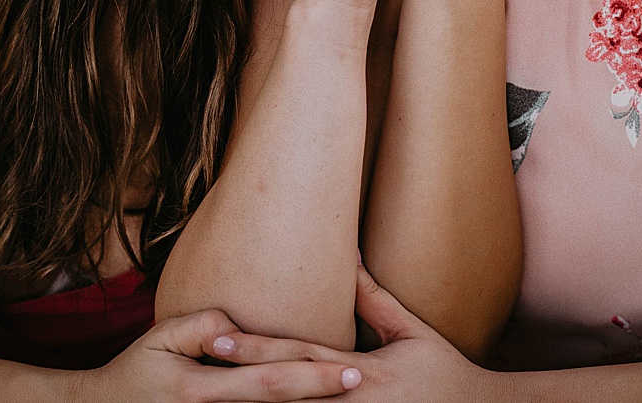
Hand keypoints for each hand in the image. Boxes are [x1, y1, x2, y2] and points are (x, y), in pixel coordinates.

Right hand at [70, 309, 362, 402]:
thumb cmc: (136, 373)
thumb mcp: (161, 338)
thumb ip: (203, 326)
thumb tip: (240, 324)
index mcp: (202, 392)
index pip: (270, 384)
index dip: (314, 378)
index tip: (355, 371)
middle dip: (326, 397)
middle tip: (367, 384)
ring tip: (351, 400)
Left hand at [208, 264, 498, 402]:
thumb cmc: (445, 373)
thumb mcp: (411, 332)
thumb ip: (373, 297)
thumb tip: (348, 253)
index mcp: (359, 371)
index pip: (296, 356)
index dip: (253, 348)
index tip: (213, 338)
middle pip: (285, 395)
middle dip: (238, 386)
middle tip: (195, 373)